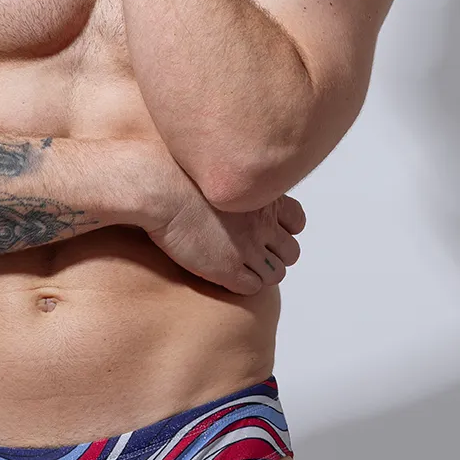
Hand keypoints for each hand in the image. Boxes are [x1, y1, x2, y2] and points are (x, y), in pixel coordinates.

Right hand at [145, 159, 305, 295]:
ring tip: (239, 268)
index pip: (297, 221)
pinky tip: (224, 276)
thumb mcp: (222, 172)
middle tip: (253, 254)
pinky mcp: (229, 269)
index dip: (284, 229)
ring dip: (261, 273)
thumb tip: (234, 186)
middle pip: (291, 251)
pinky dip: (242, 285)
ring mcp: (248, 248)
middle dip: (275, 254)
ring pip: (275, 274)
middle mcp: (263, 224)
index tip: (269, 231)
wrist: (162, 190)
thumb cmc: (179, 174)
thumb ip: (238, 184)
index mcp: (264, 199)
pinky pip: (252, 288)